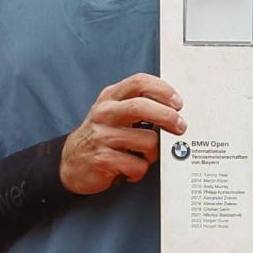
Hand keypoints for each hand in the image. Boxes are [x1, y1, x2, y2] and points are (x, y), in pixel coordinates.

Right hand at [60, 73, 185, 194]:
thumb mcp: (115, 113)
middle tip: (180, 127)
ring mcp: (102, 136)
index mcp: (111, 97)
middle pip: (141, 106)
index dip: (163, 90)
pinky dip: (140, 171)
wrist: (72, 162)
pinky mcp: (102, 159)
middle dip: (167, 116)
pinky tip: (132, 169)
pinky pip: (137, 165)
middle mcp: (104, 113)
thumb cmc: (102, 136)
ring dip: (154, 152)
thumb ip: (139, 106)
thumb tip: (174, 110)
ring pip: (146, 140)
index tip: (178, 103)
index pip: (139, 82)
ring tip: (146, 156)